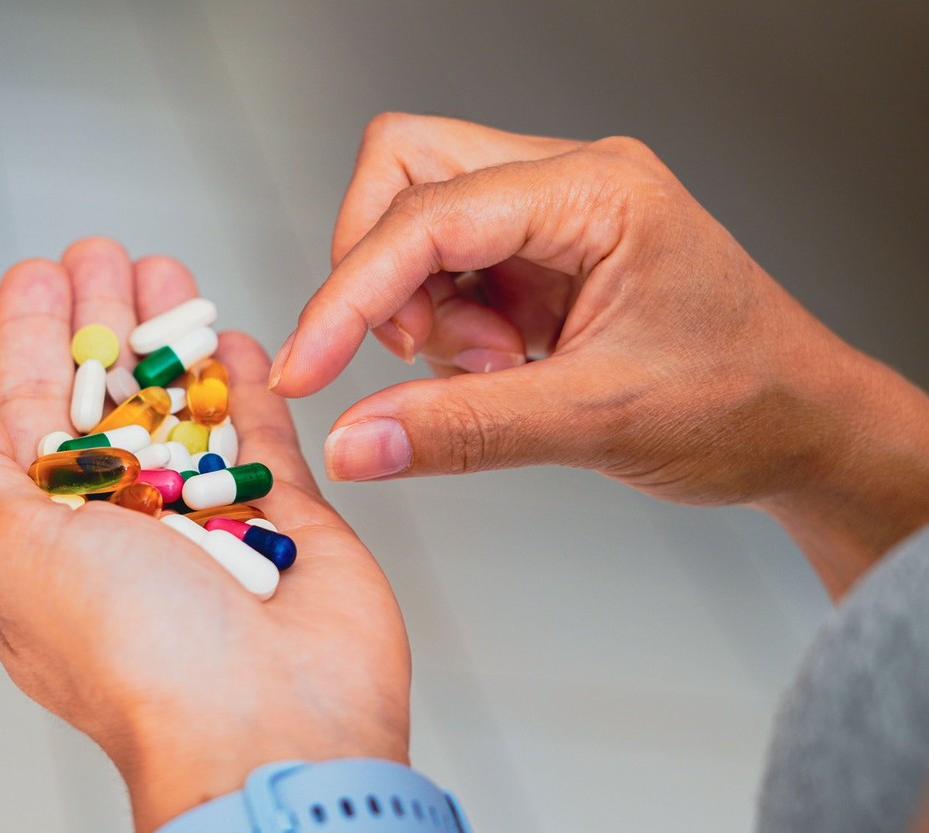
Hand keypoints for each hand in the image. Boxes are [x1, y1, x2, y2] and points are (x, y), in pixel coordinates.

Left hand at [0, 239, 409, 831]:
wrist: (271, 724)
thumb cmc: (135, 656)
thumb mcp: (16, 559)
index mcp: (53, 535)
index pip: (32, 415)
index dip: (33, 340)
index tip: (39, 274)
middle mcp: (128, 525)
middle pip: (112, 398)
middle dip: (106, 322)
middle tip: (106, 253)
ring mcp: (210, 519)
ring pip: (187, 407)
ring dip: (176, 337)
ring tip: (171, 271)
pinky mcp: (286, 521)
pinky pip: (265, 438)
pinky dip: (251, 387)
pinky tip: (239, 340)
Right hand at [269, 113, 928, 597]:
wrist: (801, 428)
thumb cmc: (742, 402)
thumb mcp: (595, 420)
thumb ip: (461, 429)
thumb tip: (354, 441)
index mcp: (597, 191)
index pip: (428, 214)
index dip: (351, 291)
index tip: (310, 364)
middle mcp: (569, 182)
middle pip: (405, 173)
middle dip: (381, 272)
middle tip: (415, 352)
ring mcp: (553, 215)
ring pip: (416, 222)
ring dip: (421, 309)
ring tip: (492, 370)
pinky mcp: (541, 255)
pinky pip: (446, 269)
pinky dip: (444, 326)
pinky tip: (501, 366)